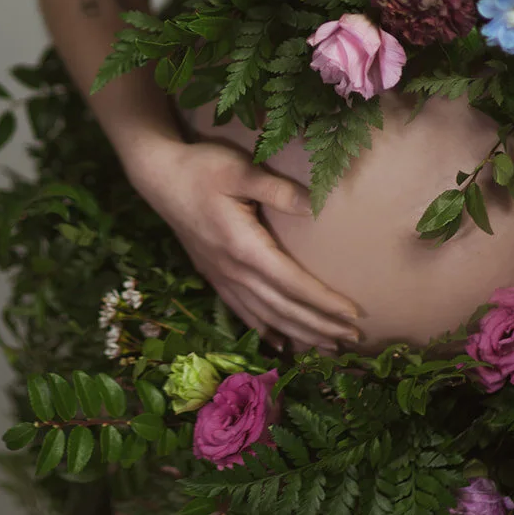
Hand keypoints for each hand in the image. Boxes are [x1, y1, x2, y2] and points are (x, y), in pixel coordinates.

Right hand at [127, 135, 361, 352]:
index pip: (292, 283)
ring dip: (299, 333)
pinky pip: (242, 312)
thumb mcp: (239, 169)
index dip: (324, 302)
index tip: (354, 314)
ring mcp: (221, 275)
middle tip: (355, 338)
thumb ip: (276, 189)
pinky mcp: (212, 274)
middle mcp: (233, 270)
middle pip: (283, 308)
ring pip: (265, 316)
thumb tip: (313, 206)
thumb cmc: (201, 168)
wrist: (158, 175)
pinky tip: (280, 342)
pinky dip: (265, 330)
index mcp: (243, 247)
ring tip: (329, 346)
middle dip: (320, 326)